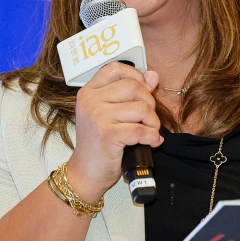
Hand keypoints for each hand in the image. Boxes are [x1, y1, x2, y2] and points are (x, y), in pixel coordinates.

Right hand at [65, 63, 161, 202]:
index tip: (143, 92)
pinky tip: (152, 142)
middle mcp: (90, 101)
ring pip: (141, 108)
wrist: (86, 172)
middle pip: (133, 86)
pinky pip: (142, 130)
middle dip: (149, 102)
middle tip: (148, 117)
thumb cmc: (99, 142)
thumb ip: (130, 93)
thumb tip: (153, 75)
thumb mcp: (110, 113)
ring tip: (150, 131)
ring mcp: (97, 117)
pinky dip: (153, 137)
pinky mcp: (107, 135)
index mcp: (89, 91)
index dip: (136, 76)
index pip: (116, 68)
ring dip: (153, 122)